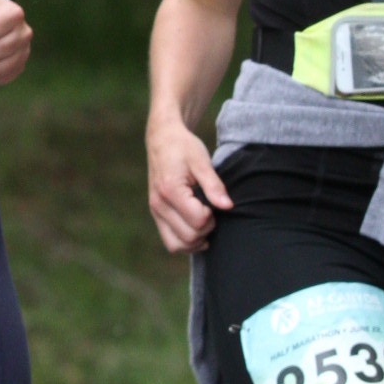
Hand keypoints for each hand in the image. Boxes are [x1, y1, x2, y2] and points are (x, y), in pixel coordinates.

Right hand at [146, 113, 231, 254]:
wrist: (162, 138)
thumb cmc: (184, 147)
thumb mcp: (202, 161)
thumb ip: (214, 186)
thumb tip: (228, 206)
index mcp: (170, 190)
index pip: (198, 220)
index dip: (212, 214)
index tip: (214, 200)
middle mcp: (159, 204)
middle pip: (189, 237)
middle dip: (206, 229)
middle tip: (212, 210)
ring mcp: (155, 211)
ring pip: (176, 245)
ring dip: (195, 241)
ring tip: (205, 223)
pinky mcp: (156, 214)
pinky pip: (170, 241)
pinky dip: (185, 242)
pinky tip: (198, 230)